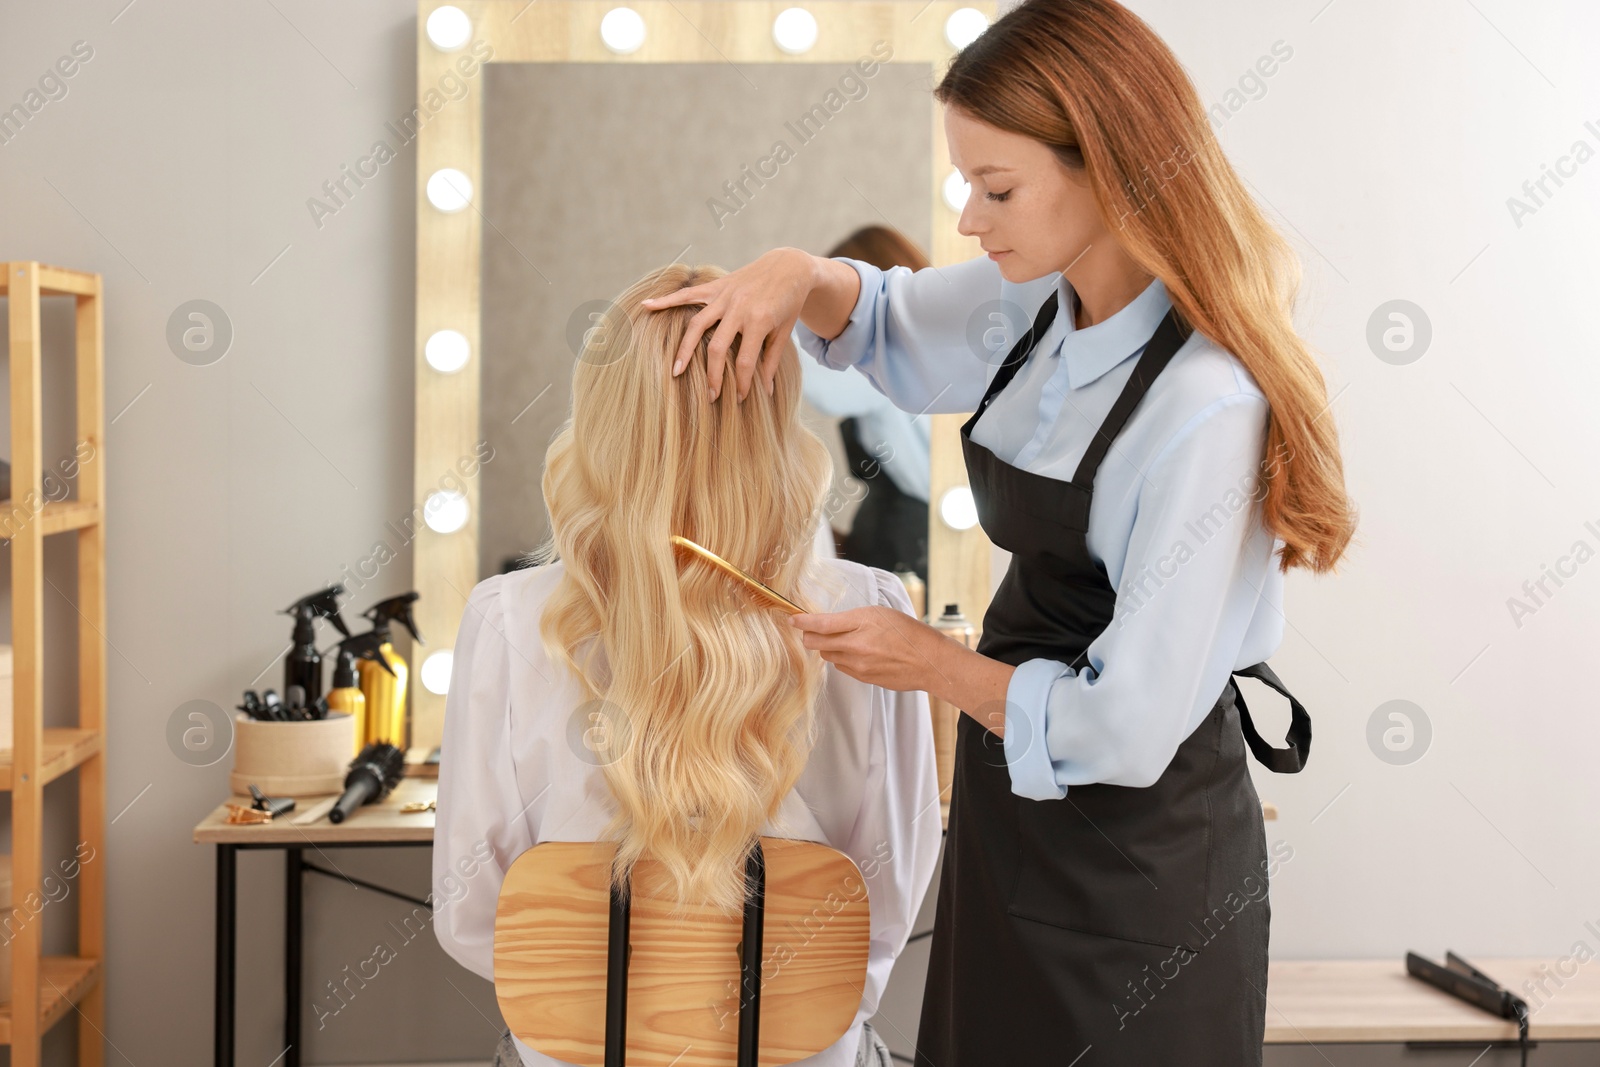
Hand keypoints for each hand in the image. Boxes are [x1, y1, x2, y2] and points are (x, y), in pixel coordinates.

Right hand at [639, 247, 814, 402]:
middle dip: (712, 376)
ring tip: (676, 372)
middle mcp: (739, 308)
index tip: (739, 399)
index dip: (741, 383)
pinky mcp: (716, 286)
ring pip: (697, 326)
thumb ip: (772, 360)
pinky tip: (647, 306)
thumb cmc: (789, 302)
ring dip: (685, 350)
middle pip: (717, 348)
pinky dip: (666, 300)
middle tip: (710, 397)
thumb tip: (765, 391)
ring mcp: (724, 296)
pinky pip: (688, 294)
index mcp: (759, 320)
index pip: (745, 361)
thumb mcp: (784, 332)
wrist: (789, 266)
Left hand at [791, 606, 1017, 736]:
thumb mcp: (879, 613)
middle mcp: (855, 646)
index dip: (801, 621)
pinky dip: (844, 659)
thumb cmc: (908, 632)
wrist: (929, 661)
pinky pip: (842, 667)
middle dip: (810, 635)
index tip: (792, 619)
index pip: (820, 624)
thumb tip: (824, 623)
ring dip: (829, 647)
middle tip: (813, 628)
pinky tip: (859, 652)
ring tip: (847, 639)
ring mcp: (858, 666)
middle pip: (815, 643)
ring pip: (827, 656)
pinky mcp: (863, 678)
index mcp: (860, 623)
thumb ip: (850, 618)